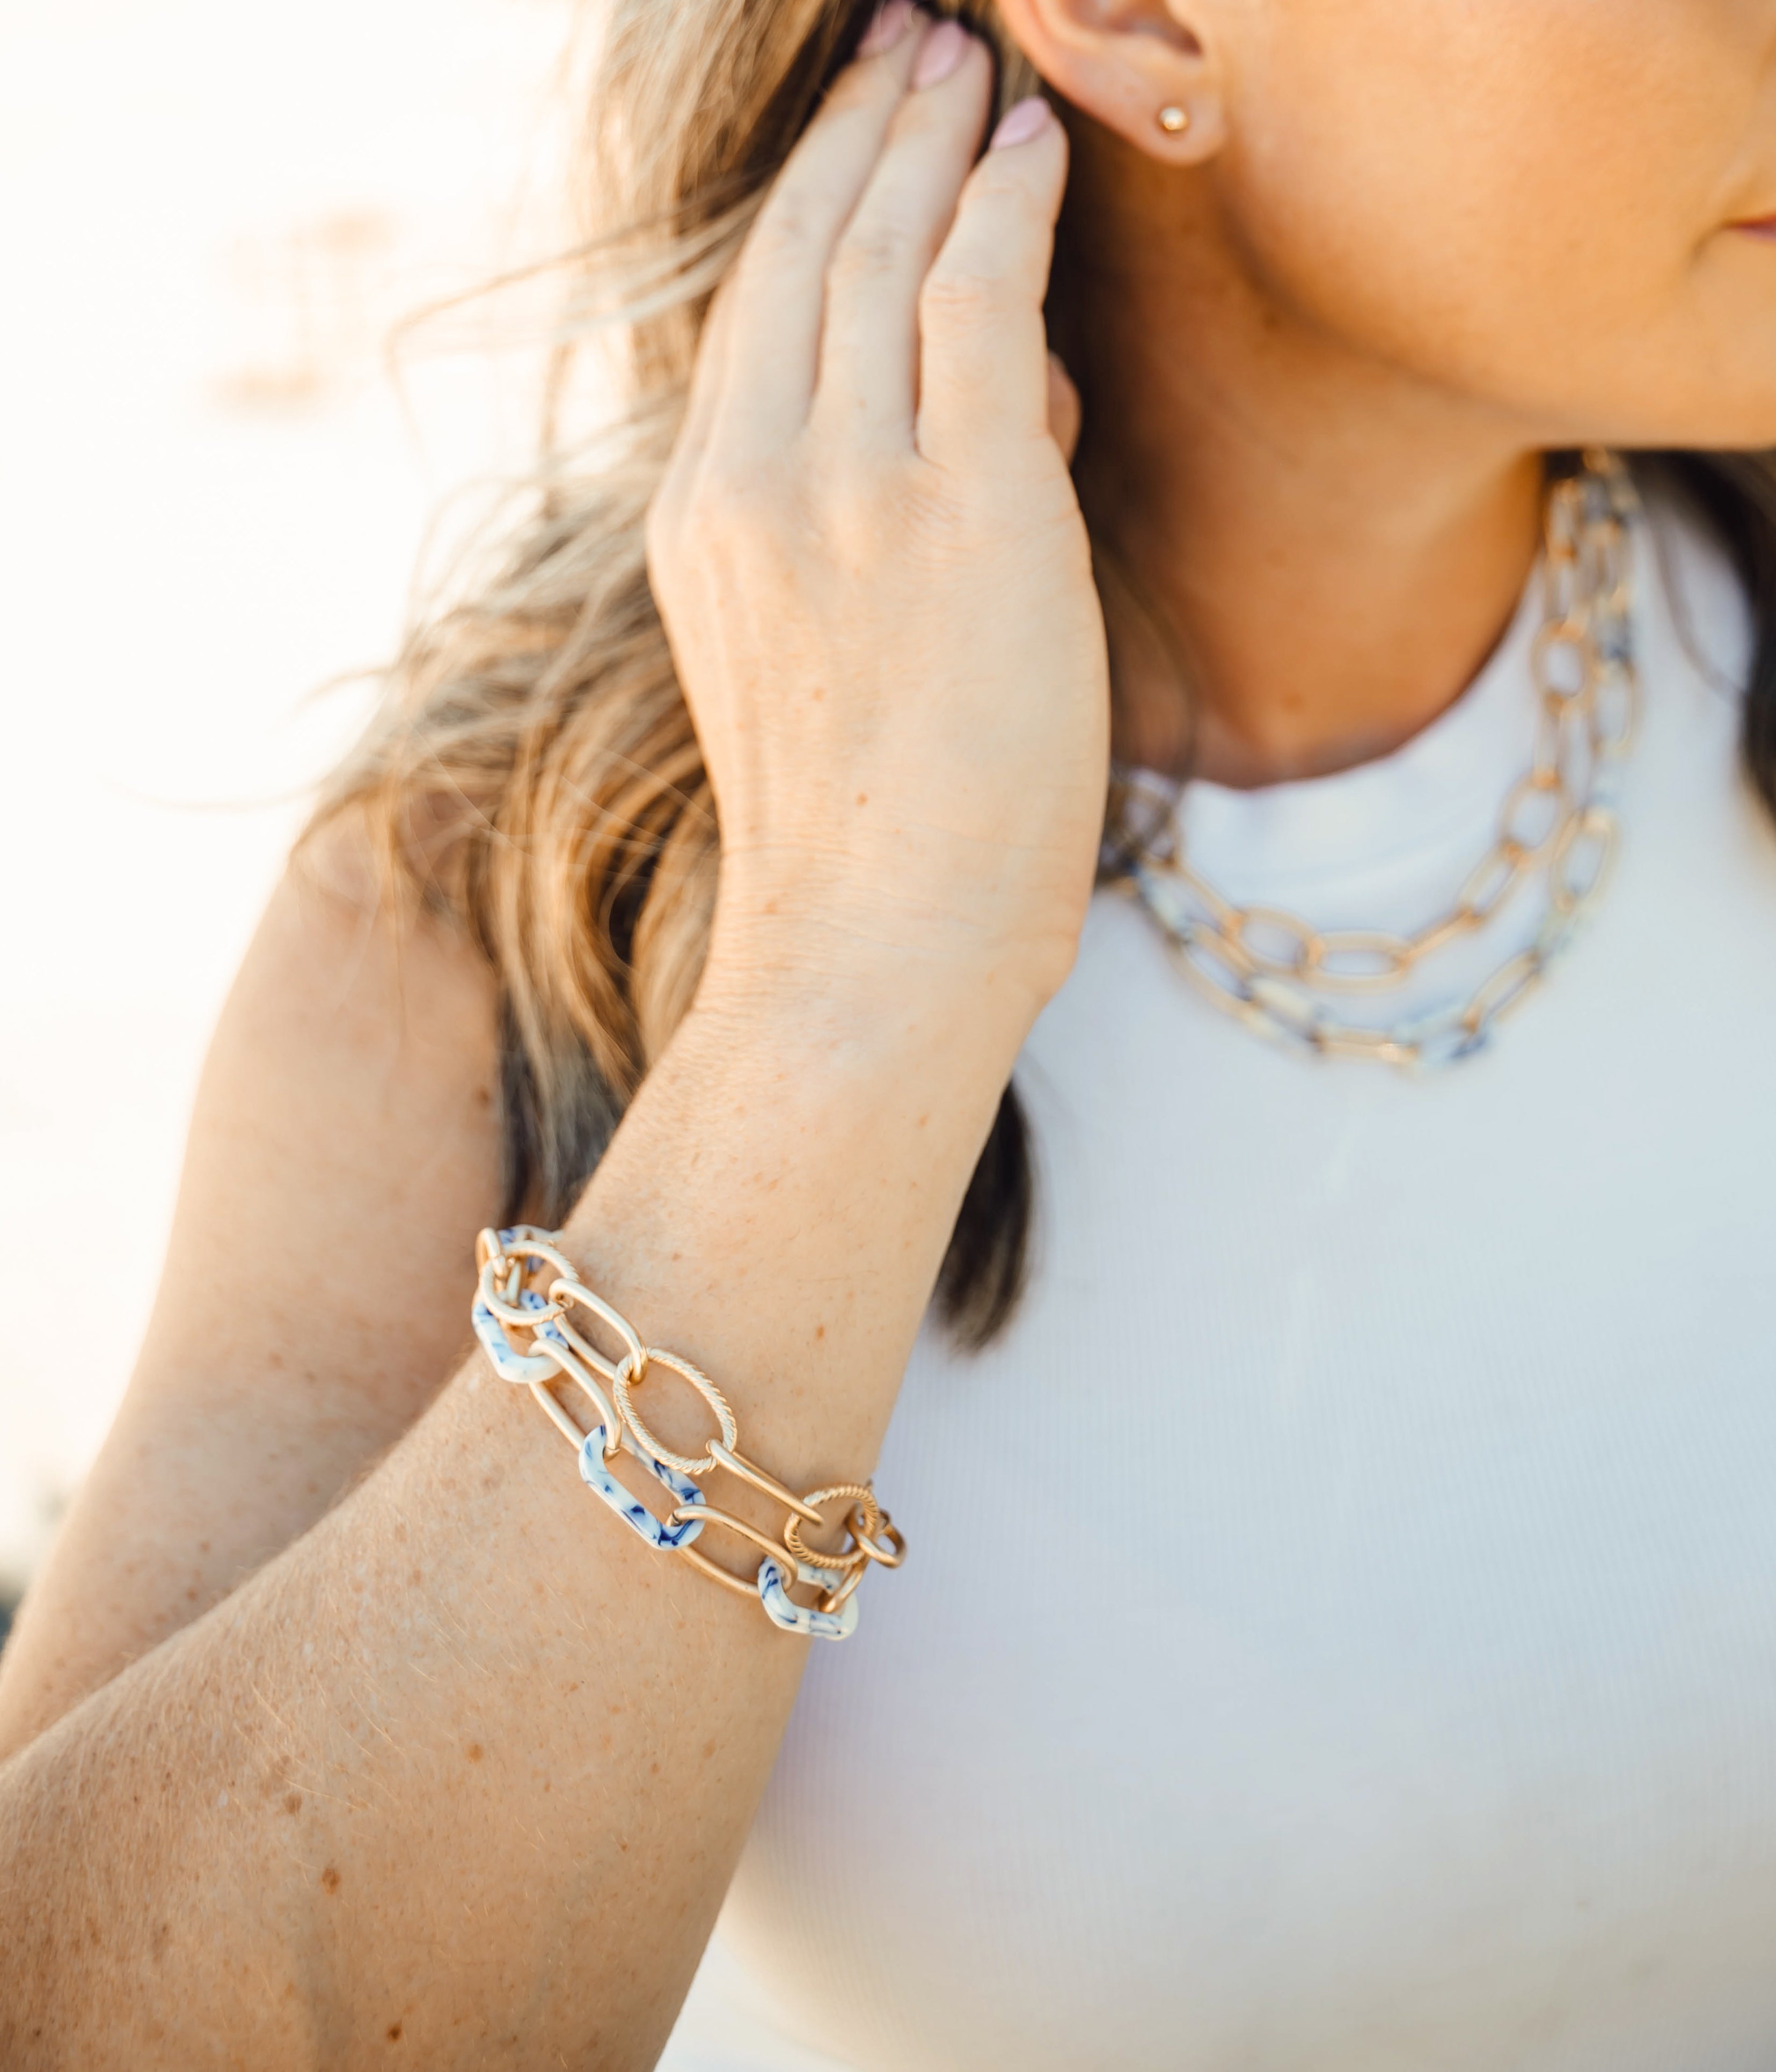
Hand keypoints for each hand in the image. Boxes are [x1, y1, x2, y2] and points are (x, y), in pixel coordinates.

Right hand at [645, 8, 1109, 1031]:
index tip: (848, 141)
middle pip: (799, 259)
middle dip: (861, 137)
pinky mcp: (962, 509)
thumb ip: (850, 541)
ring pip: (884, 255)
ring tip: (975, 66)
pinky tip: (1037, 151)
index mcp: (703, 527)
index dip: (802, 208)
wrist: (875, 955)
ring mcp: (849, 491)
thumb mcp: (810, 671)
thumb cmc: (862, 848)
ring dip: (933, 142)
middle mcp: (753, 485)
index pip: (752, 324)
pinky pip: (980, 301)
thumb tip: (987, 428)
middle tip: (910, 48)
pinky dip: (1008, 209)